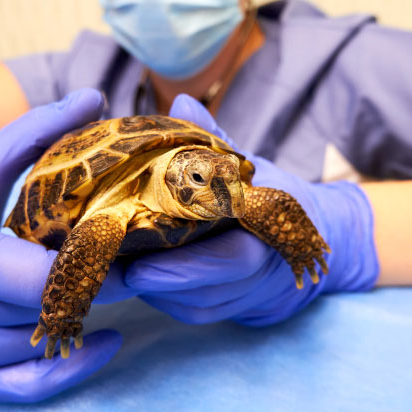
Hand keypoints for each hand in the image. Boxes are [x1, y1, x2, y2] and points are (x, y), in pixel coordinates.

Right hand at [0, 89, 128, 401]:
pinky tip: (102, 344)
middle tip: (136, 268)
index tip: (130, 251)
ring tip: (112, 291)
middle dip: (93, 290)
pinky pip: (21, 388)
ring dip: (78, 319)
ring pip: (35, 345)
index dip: (91, 267)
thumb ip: (37, 129)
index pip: (34, 276)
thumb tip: (94, 97)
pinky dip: (67, 371)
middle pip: (38, 310)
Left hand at [124, 95, 378, 325]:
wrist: (306, 239)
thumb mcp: (247, 164)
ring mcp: (241, 295)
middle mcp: (257, 274)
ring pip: (190, 305)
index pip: (230, 261)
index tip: (141, 268)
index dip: (187, 269)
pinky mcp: (223, 308)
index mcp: (266, 234)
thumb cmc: (267, 192)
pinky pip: (187, 310)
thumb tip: (184, 101)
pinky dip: (158, 296)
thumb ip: (215, 139)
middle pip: (201, 292)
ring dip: (149, 290)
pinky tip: (130, 274)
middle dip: (152, 282)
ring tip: (107, 266)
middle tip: (105, 269)